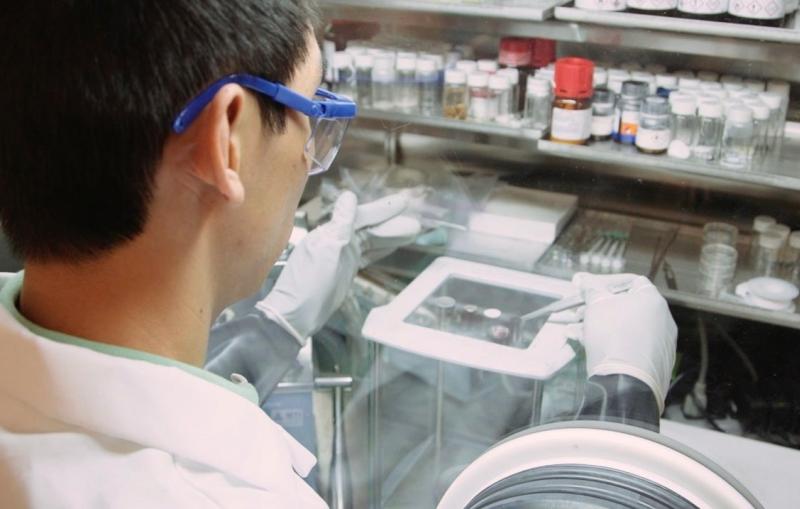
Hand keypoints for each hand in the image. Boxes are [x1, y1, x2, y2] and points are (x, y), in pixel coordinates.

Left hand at [256, 190, 413, 344]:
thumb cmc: (308, 284)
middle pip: (369, 228)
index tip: (403, 202)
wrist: (295, 315)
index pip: (362, 215)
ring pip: (371, 241)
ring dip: (390, 237)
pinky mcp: (345, 270)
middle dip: (392, 226)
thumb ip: (341, 223)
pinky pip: (367, 254)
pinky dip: (380, 249)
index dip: (383, 209)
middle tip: (415, 225)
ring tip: (411, 233)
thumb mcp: (327, 250)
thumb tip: (349, 196)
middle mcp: (337, 240)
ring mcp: (341, 255)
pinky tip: (392, 247)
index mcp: (331, 233)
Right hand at [566, 273, 677, 412]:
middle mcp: (662, 319)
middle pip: (626, 306)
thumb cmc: (612, 335)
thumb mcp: (596, 305)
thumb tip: (582, 278)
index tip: (587, 288)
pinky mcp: (655, 363)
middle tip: (578, 312)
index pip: (631, 281)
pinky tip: (587, 345)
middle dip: (598, 307)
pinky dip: (611, 342)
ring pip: (624, 327)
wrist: (627, 382)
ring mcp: (661, 343)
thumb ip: (590, 288)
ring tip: (576, 331)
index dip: (606, 282)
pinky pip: (630, 345)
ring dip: (599, 325)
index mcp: (653, 300)